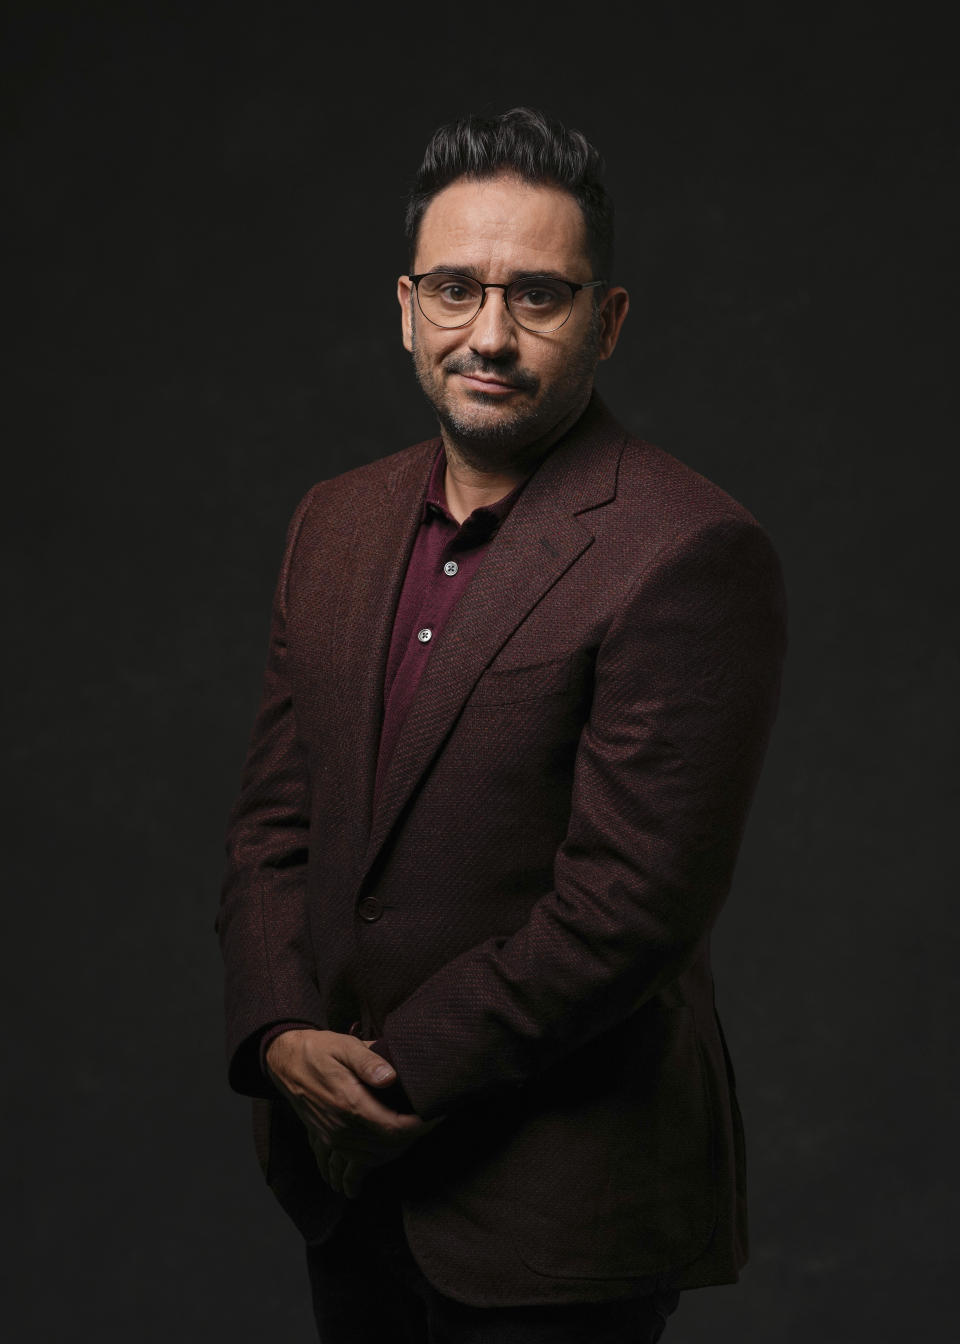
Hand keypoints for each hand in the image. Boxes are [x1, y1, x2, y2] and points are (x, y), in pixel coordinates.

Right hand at [265, 1028, 441, 1196]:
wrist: (284, 1061)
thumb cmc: (318, 1050)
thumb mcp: (345, 1046)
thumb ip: (369, 1061)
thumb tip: (391, 1078)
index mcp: (350, 1104)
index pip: (393, 1128)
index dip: (419, 1127)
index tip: (437, 1116)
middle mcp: (341, 1128)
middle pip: (385, 1148)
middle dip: (411, 1139)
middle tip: (430, 1123)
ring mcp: (332, 1137)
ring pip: (368, 1160)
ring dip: (391, 1154)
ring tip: (411, 1140)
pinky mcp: (325, 1140)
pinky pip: (346, 1165)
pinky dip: (360, 1171)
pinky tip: (368, 1173)